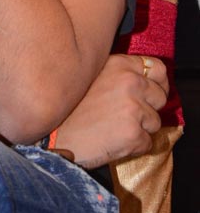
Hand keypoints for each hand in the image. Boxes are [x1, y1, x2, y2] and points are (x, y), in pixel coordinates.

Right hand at [53, 53, 168, 168]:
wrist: (50, 136)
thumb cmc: (67, 108)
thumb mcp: (90, 76)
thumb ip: (117, 73)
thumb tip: (142, 81)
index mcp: (119, 65)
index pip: (158, 69)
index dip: (157, 83)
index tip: (150, 93)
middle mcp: (130, 83)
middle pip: (160, 97)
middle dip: (148, 108)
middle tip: (125, 116)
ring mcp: (133, 108)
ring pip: (155, 122)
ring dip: (139, 129)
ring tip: (112, 129)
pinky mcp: (134, 134)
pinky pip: (147, 143)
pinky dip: (133, 147)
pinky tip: (111, 142)